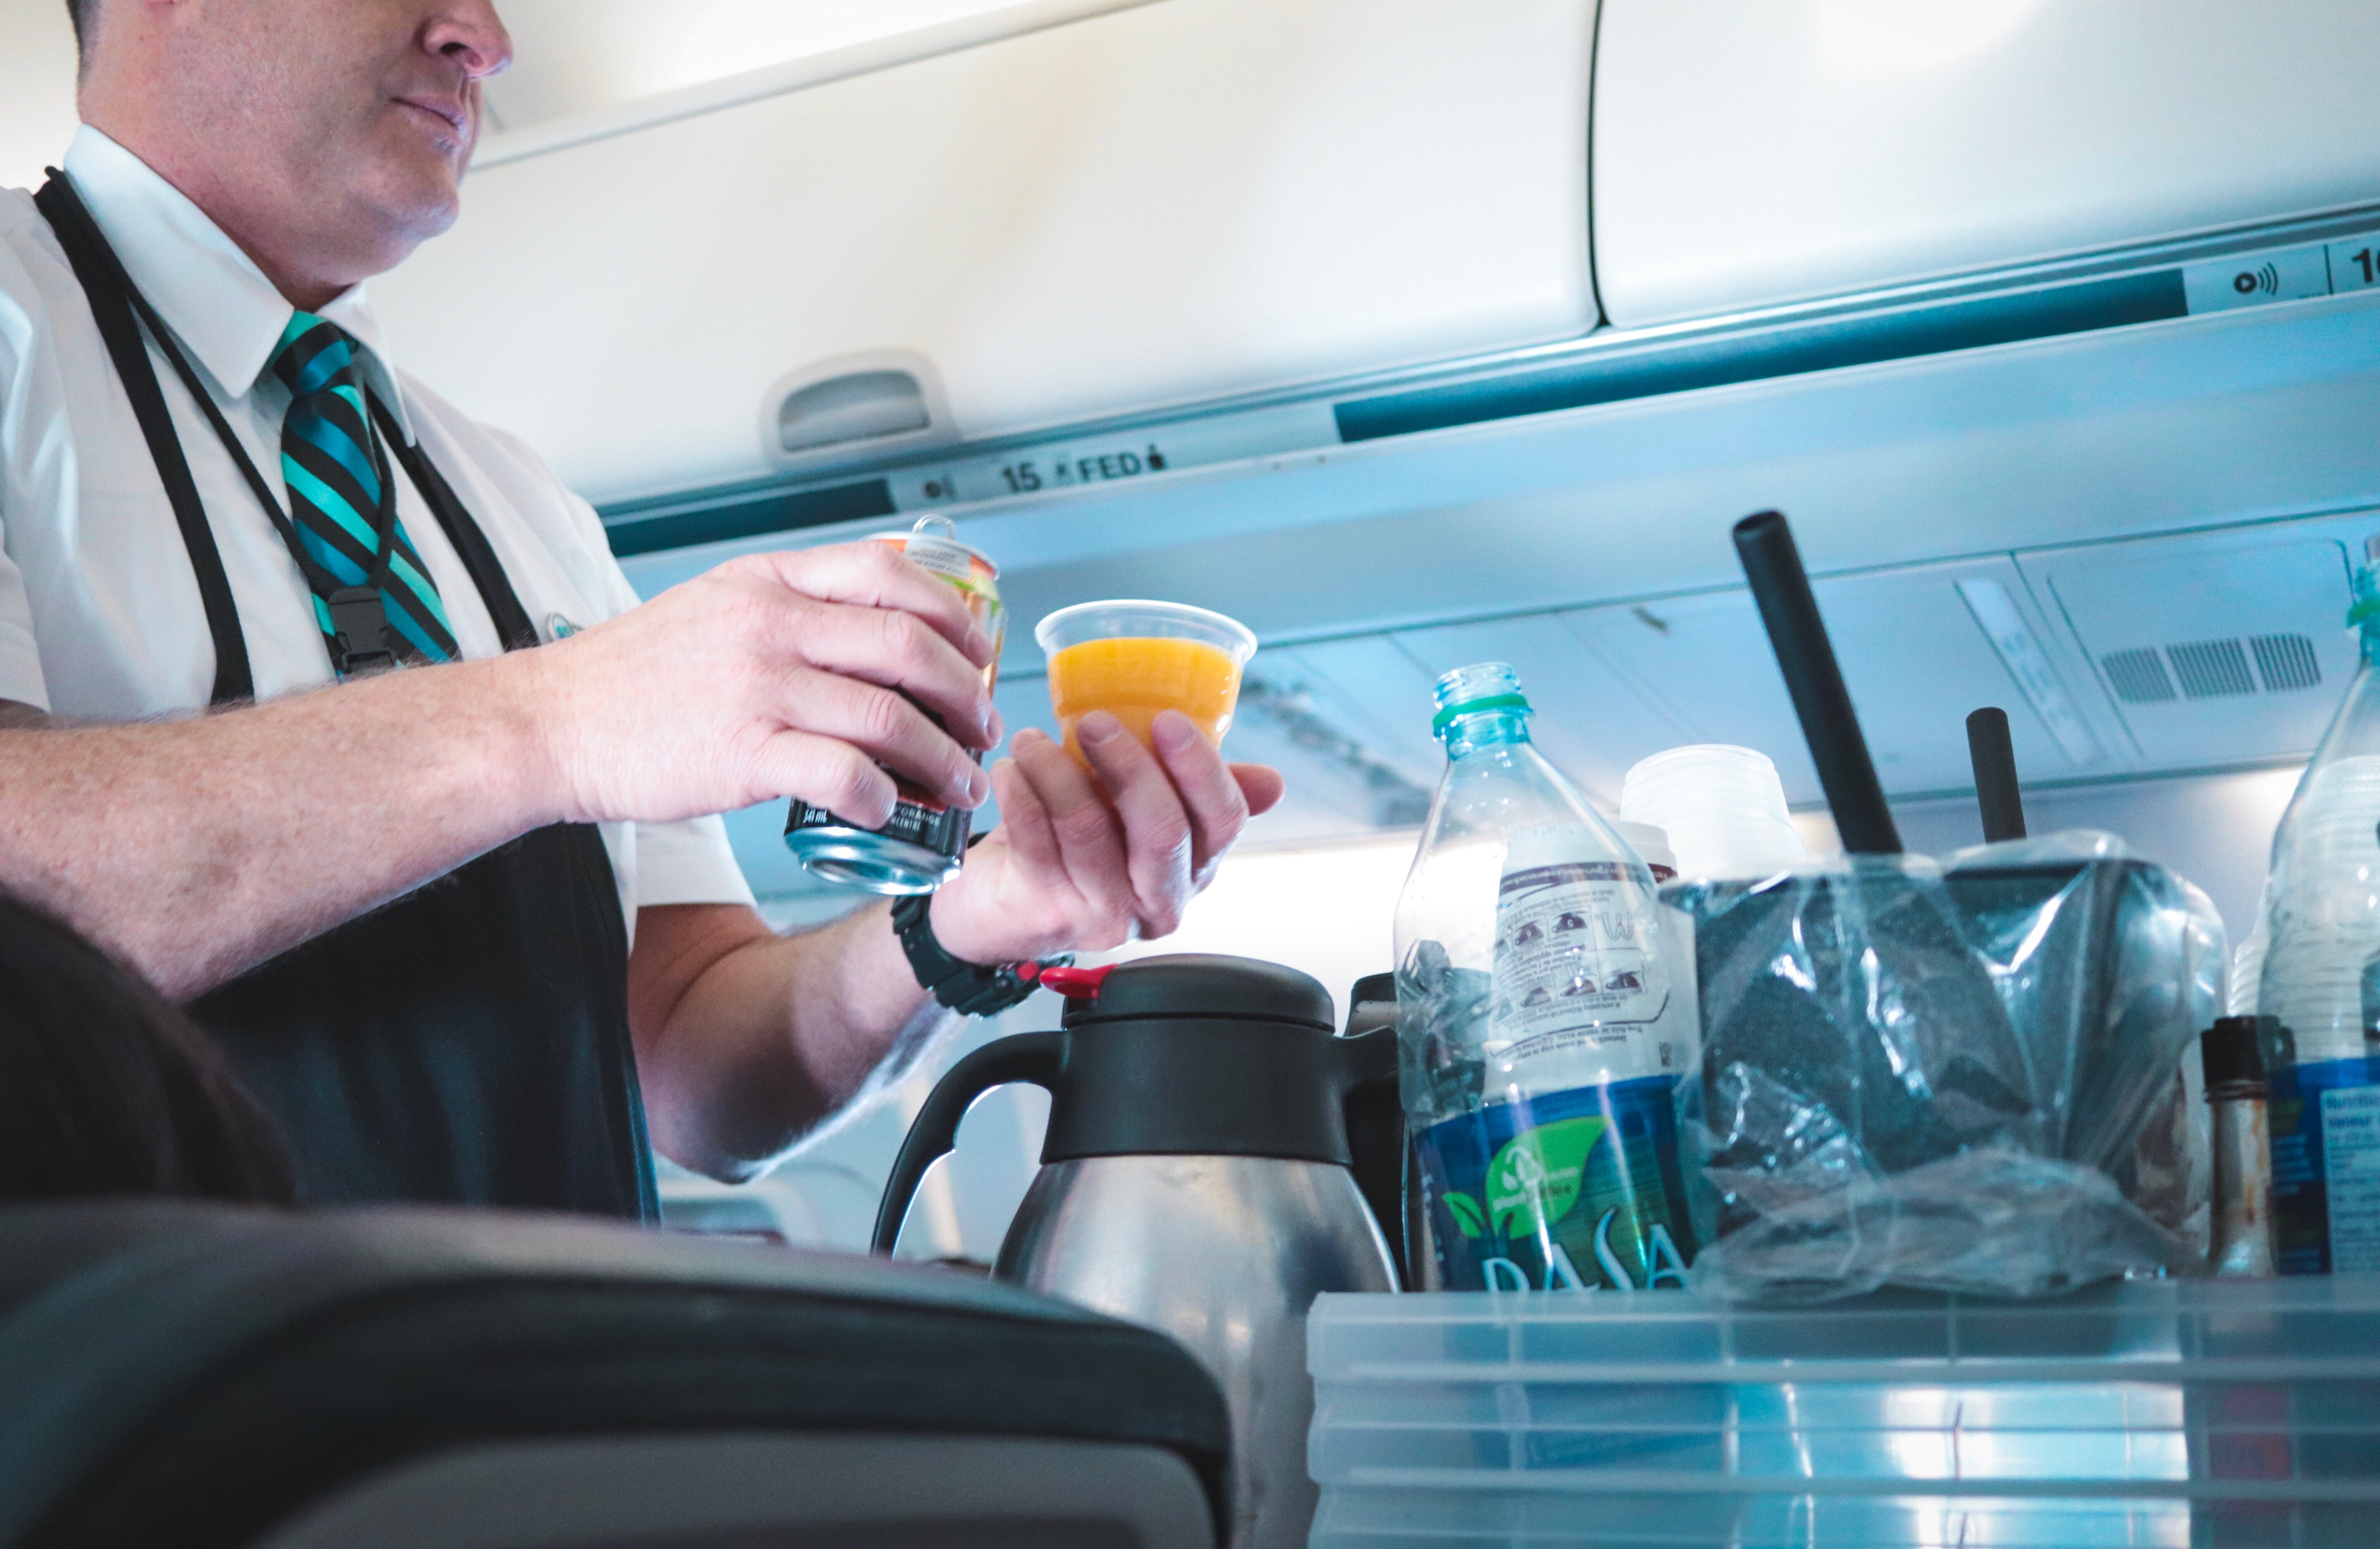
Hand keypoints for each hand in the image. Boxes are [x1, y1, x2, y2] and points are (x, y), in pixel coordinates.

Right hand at [514, 542, 1001, 825]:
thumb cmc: (633, 676)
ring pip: (889, 714)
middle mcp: (768, 623)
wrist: (549, 723)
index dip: (951, 614)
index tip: (979, 652)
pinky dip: (882, 797)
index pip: (887, 573)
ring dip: (942, 755)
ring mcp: (756, 687)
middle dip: (965, 692)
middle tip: (985, 729)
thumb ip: (787, 608)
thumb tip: (870, 633)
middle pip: (907, 644)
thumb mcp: (714, 607)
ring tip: (961, 784)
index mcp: (767, 581)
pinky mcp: (741, 753)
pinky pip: (842, 774)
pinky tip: (890, 813)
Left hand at [928, 709, 1286, 963]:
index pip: (1222, 822)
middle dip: (1130, 765)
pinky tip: (1010, 772)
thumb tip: (1272, 783)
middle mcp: (1159, 901)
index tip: (1168, 719)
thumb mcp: (1139, 812)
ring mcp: (1103, 914)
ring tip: (1032, 740)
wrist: (999, 907)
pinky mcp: (1046, 913)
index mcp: (1195, 868)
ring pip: (1090, 831)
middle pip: (1163, 831)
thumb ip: (1191, 789)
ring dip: (1056, 771)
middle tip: (1094, 722)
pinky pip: (1035, 843)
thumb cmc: (1078, 844)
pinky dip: (1020, 796)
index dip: (1201, 769)